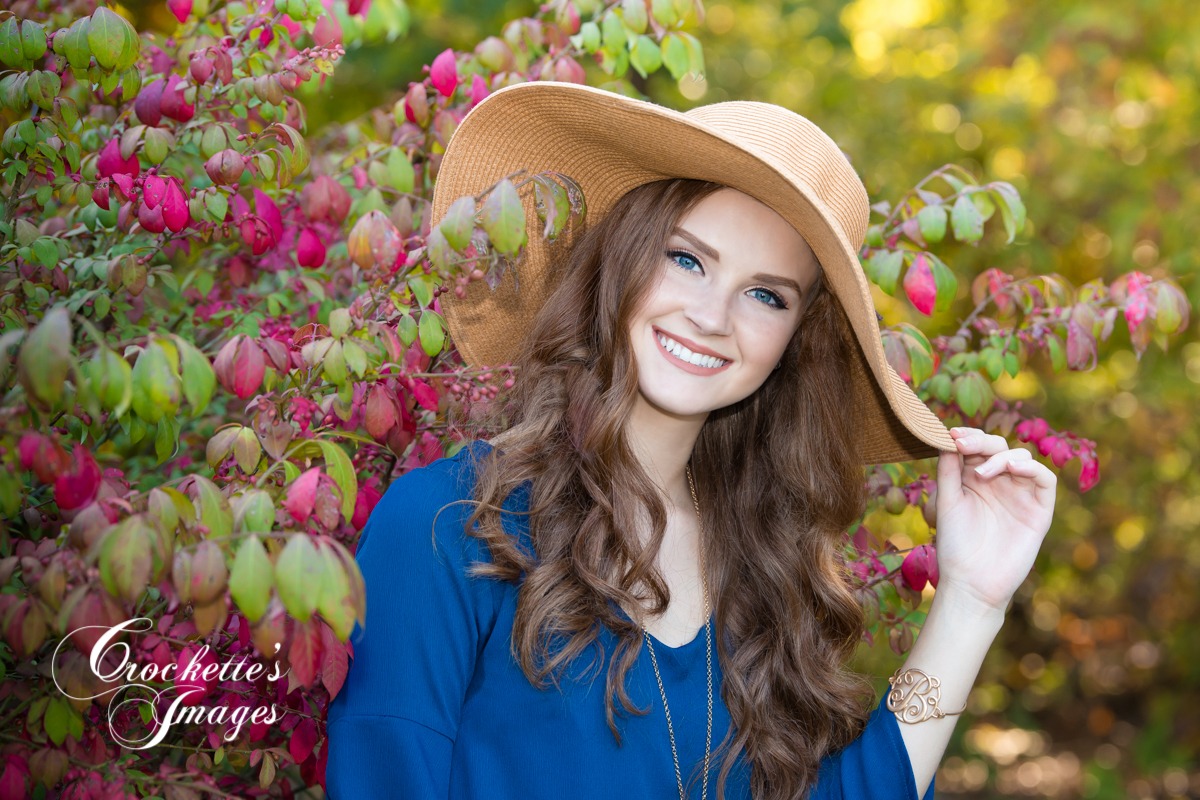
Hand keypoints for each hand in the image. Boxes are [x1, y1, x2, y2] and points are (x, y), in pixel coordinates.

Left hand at [933, 426, 1056, 612]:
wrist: (971, 582)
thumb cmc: (955, 544)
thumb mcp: (947, 501)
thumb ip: (949, 469)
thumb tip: (947, 436)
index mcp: (975, 479)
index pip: (976, 447)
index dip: (967, 436)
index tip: (950, 434)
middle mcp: (1000, 483)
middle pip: (999, 448)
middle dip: (981, 442)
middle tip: (962, 444)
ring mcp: (1020, 495)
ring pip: (1022, 458)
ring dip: (1002, 457)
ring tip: (981, 473)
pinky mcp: (1039, 509)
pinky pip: (1045, 480)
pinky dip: (1031, 468)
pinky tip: (1012, 468)